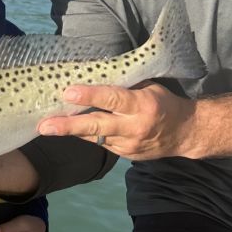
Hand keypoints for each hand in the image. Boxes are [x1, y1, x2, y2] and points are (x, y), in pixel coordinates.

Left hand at [37, 82, 197, 160]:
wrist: (186, 133)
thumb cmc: (164, 103)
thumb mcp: (150, 88)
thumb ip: (125, 86)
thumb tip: (93, 76)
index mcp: (142, 104)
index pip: (112, 99)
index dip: (90, 96)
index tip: (68, 92)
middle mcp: (135, 127)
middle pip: (97, 126)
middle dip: (68, 126)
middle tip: (45, 125)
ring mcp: (130, 145)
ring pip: (95, 137)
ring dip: (72, 131)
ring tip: (48, 127)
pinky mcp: (126, 156)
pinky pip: (102, 144)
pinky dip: (88, 136)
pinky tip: (72, 129)